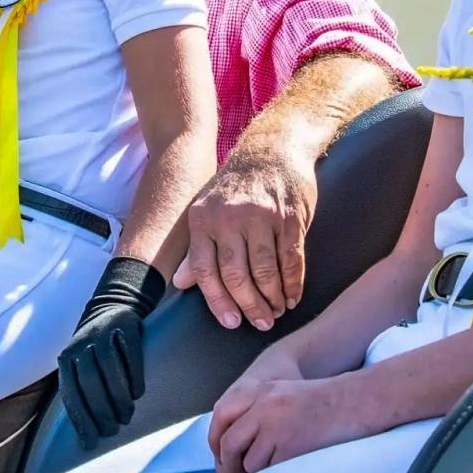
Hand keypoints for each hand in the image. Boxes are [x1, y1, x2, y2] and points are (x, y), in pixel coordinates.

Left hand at [58, 258, 166, 449]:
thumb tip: (85, 437)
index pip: (71, 392)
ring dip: (118, 397)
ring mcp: (103, 332)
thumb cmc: (96, 350)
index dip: (81, 419)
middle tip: (113, 430)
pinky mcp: (125, 325)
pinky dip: (134, 375)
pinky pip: (129, 353)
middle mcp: (81, 344)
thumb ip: (80, 391)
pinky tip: (138, 393)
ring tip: (126, 416)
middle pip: (90, 382)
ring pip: (109, 369)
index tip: (91, 442)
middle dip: (101, 411)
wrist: (113, 307)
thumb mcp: (81, 365)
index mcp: (66, 358)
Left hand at [174, 147, 317, 331]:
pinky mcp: (289, 217)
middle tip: (261, 323)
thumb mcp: (208, 209)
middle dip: (249, 305)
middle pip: (236, 274)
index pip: (204, 269)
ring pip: (265, 271)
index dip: (217, 301)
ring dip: (273, 298)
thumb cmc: (237, 186)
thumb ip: (196, 248)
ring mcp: (261, 217)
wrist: (273, 149)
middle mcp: (229, 218)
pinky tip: (293, 296)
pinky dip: (293, 283)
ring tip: (277, 311)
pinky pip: (291, 259)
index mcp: (203, 219)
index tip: (231, 322)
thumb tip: (179, 282)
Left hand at [207, 372, 373, 472]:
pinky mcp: (290, 445)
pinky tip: (288, 470)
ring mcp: (276, 425)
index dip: (217, 441)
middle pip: (229, 444)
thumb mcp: (287, 396)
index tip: (222, 457)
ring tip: (274, 471)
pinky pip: (269, 471)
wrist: (359, 400)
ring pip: (249, 462)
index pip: (222, 415)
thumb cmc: (329, 405)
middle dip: (229, 466)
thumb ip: (261, 413)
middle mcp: (264, 405)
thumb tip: (236, 448)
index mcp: (262, 391)